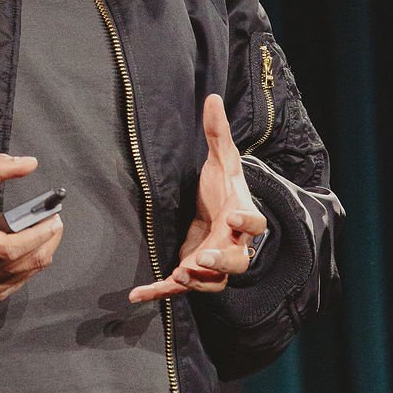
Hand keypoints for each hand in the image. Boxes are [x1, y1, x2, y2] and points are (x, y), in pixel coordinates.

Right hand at [0, 153, 63, 301]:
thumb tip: (30, 163)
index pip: (10, 248)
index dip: (36, 236)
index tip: (54, 220)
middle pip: (23, 262)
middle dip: (47, 240)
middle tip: (55, 220)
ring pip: (26, 273)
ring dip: (43, 250)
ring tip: (48, 230)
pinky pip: (20, 281)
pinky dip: (31, 264)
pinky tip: (33, 248)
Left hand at [128, 94, 266, 303]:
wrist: (219, 211)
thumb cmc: (223, 187)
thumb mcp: (220, 159)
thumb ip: (217, 132)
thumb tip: (212, 97)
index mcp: (241, 214)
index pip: (255, 223)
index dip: (248, 221)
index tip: (236, 215)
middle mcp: (232, 243)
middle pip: (237, 261)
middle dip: (221, 262)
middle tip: (202, 259)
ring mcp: (214, 261)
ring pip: (214, 282)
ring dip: (197, 281)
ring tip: (177, 275)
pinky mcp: (193, 271)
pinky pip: (178, 287)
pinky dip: (159, 292)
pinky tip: (137, 296)